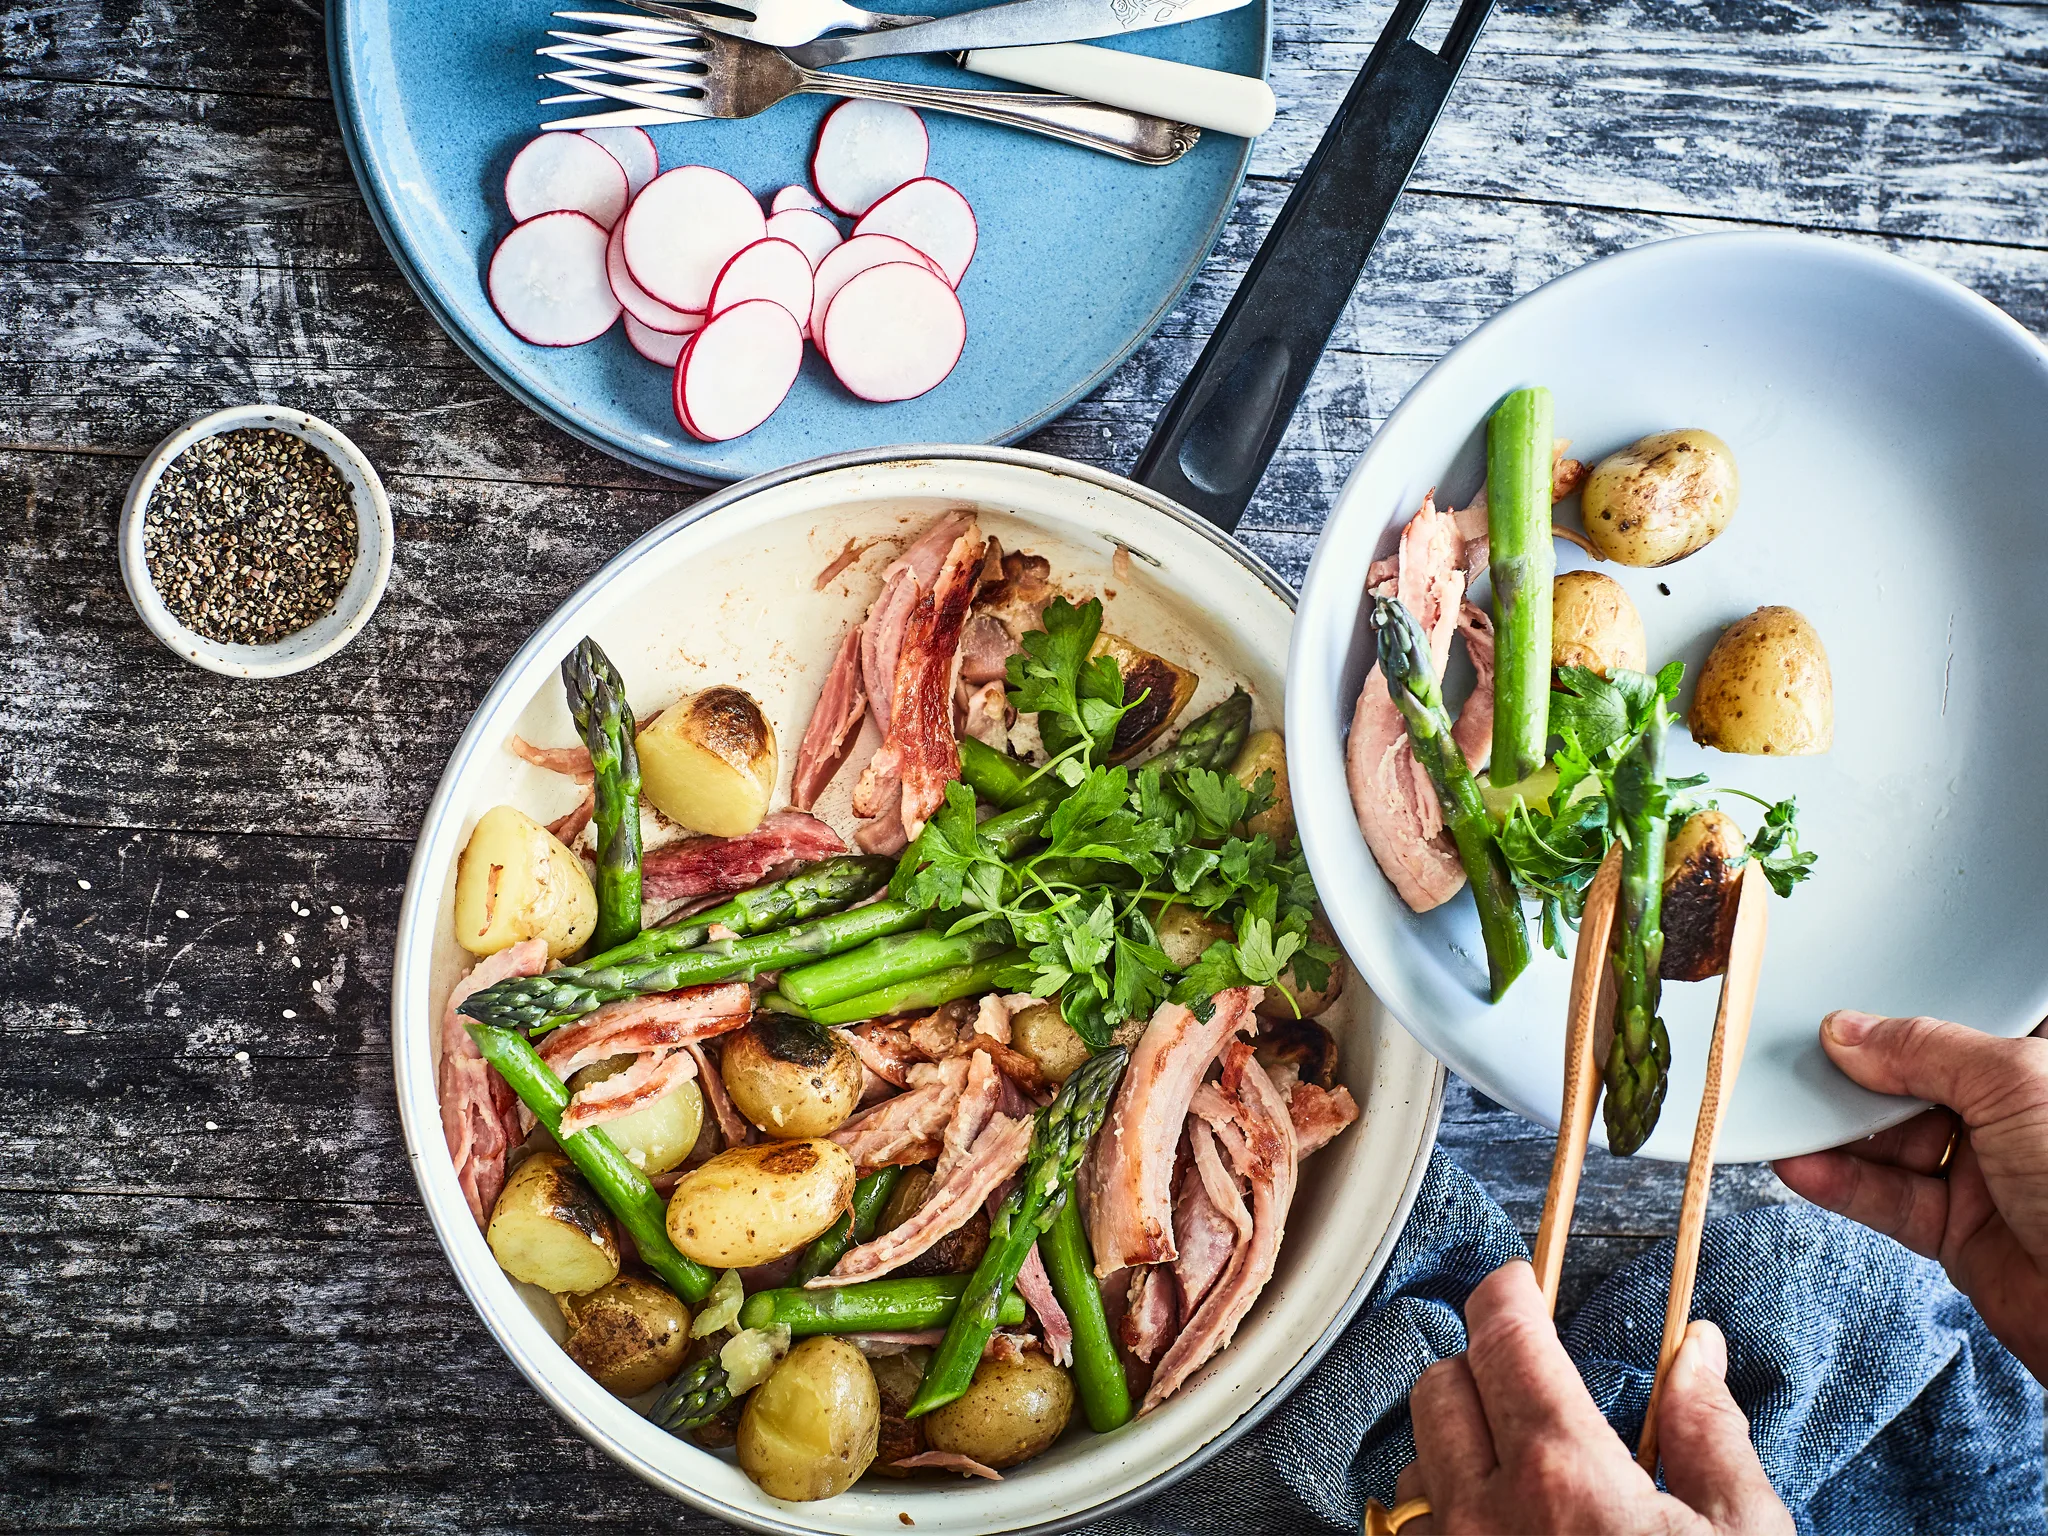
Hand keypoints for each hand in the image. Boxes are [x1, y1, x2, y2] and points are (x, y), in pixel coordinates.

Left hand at [1396, 1261, 1789, 1534]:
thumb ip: (1708, 1432)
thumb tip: (1698, 1351)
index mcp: (1564, 1471)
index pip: (1501, 1332)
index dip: (1508, 1291)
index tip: (1520, 1282)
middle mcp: (1484, 1512)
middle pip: (1437, 1384)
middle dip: (1481, 1369)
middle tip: (1534, 1387)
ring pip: (1417, 1465)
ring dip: (1459, 1452)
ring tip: (1526, 1480)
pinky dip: (1447, 1523)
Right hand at [1773, 1009, 2047, 1381]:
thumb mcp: (2015, 1085)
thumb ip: (1925, 1049)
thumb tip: (1851, 1032)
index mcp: (2040, 1069)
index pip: (1957, 1028)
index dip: (1900, 1022)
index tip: (1842, 1018)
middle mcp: (2013, 1120)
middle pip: (1912, 1086)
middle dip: (1854, 1080)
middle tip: (1802, 1069)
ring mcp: (1987, 1178)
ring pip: (1891, 1144)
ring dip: (1835, 1135)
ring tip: (1789, 1121)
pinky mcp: (1959, 1233)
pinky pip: (1886, 1200)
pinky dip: (1841, 1184)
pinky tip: (1804, 1166)